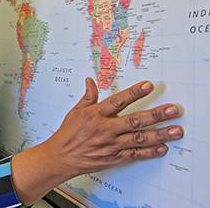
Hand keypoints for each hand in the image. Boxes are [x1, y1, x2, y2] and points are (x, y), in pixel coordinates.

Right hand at [46, 78, 183, 180]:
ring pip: (139, 138)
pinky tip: (162, 147)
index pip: (118, 101)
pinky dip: (149, 152)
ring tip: (176, 130)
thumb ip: (88, 96)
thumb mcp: (75, 111)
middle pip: (134, 121)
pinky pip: (135, 154)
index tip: (148, 85)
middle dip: (155, 115)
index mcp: (96, 115)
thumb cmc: (68, 134)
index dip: (134, 93)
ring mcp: (111, 145)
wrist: (61, 157)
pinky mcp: (114, 157)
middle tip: (173, 110)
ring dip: (159, 134)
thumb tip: (91, 81)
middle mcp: (105, 129)